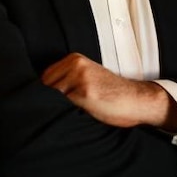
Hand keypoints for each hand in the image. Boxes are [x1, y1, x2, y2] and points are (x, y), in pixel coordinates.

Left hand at [41, 53, 176, 130]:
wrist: (137, 100)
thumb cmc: (111, 95)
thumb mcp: (87, 79)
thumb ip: (67, 81)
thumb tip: (39, 97)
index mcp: (74, 59)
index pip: (44, 78)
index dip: (45, 95)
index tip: (50, 106)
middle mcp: (75, 64)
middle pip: (45, 87)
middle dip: (48, 102)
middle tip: (61, 113)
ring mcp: (80, 77)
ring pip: (52, 97)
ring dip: (56, 109)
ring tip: (71, 116)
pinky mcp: (85, 92)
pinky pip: (63, 106)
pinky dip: (65, 115)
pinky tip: (77, 117)